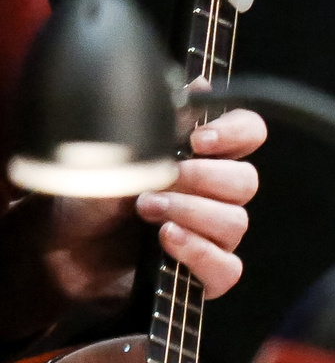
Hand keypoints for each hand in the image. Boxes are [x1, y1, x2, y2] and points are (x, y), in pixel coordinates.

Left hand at [44, 104, 264, 302]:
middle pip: (246, 180)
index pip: (248, 134)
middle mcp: (213, 196)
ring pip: (236, 222)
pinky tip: (167, 240)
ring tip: (148, 211)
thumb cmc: (87, 199)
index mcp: (199, 159)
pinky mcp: (202, 275)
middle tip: (162, 180)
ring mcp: (211, 237)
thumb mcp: (117, 154)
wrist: (59, 250)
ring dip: (192, 212)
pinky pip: (227, 267)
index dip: (237, 132)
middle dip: (204, 178)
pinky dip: (198, 251)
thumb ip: (162, 123)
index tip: (200, 140)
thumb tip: (201, 87)